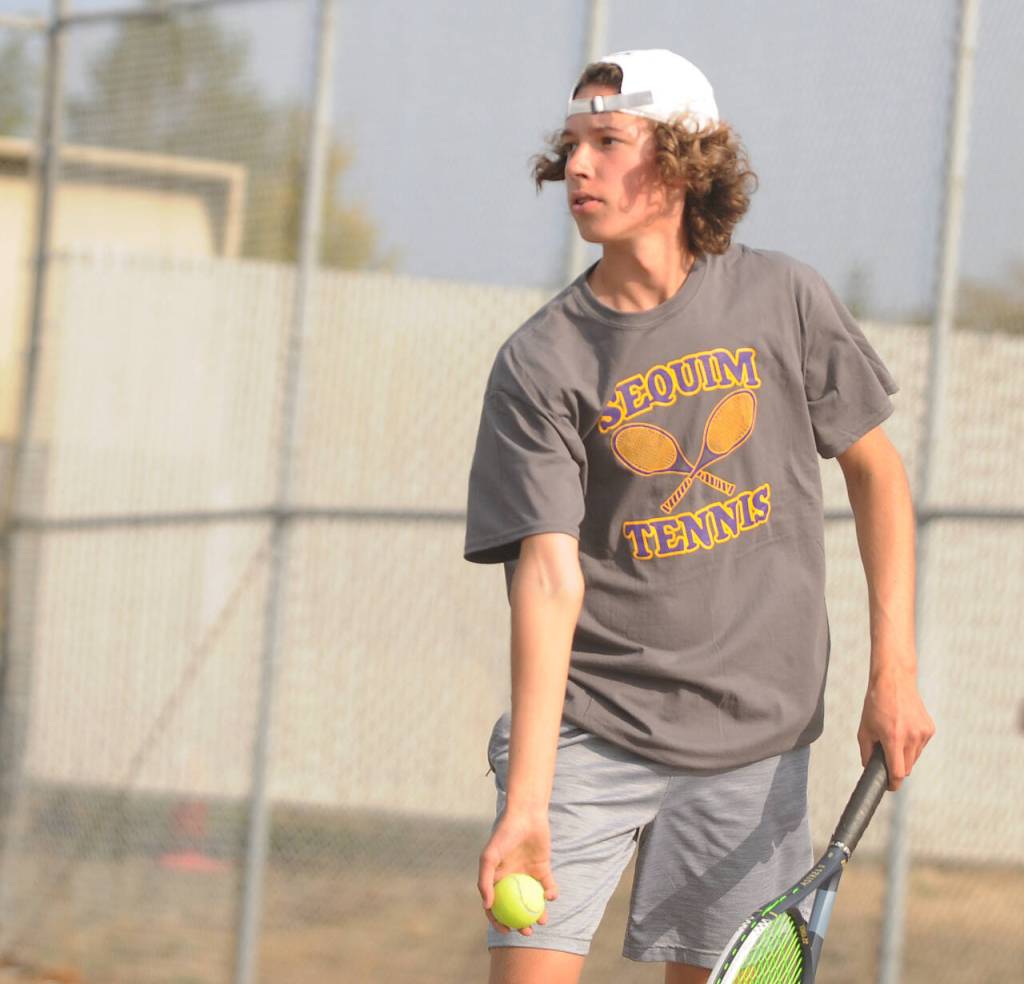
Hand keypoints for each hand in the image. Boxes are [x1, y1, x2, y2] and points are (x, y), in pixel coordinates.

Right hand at [477, 807, 558, 935]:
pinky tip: (551, 896)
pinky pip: (547, 886)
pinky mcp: (543, 868)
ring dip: (538, 913)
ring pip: (533, 900)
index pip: (496, 905)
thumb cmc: (504, 834)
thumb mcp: (489, 857)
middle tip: (528, 931)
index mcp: (497, 878)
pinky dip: (551, 893)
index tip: (507, 931)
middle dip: (521, 923)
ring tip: (543, 920)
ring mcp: (528, 874)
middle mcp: (512, 879)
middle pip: (516, 907)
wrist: (526, 815)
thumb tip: (487, 906)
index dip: (499, 921)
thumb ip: (485, 881)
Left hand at [858, 661, 934, 790]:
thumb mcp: (864, 729)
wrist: (894, 682)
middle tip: (886, 759)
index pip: (898, 772)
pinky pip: (920, 746)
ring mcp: (923, 733)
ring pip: (914, 758)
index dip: (893, 783)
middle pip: (907, 768)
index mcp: (893, 738)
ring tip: (893, 737)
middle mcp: (912, 737)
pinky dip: (912, 744)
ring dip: (904, 755)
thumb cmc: (875, 704)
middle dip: (896, 767)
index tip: (889, 786)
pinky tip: (903, 730)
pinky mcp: (930, 729)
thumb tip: (869, 768)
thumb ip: (866, 752)